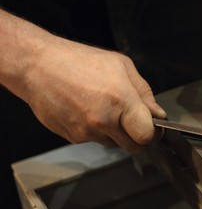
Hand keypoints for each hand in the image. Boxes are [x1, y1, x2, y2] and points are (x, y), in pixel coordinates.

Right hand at [22, 37, 165, 152]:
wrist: (36, 65)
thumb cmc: (78, 60)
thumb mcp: (121, 66)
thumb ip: (144, 93)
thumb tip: (158, 114)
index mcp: (121, 100)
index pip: (147, 136)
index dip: (153, 134)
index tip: (153, 128)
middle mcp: (103, 120)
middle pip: (134, 148)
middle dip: (138, 138)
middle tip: (135, 123)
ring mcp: (86, 132)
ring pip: (114, 144)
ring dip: (116, 133)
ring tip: (105, 108)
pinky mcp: (72, 137)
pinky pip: (94, 140)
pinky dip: (97, 131)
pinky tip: (88, 110)